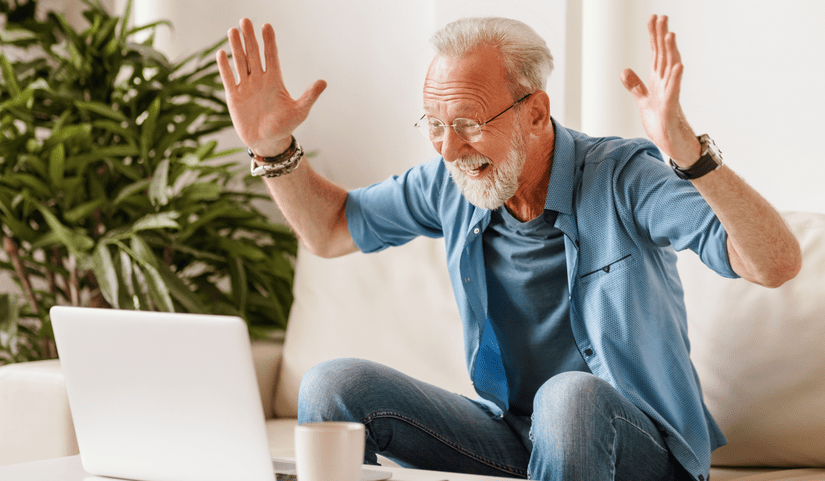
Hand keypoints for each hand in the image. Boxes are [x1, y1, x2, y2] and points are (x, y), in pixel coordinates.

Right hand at [217, 19, 326, 155]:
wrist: (267, 142)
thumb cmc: (285, 126)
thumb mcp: (300, 111)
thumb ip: (310, 96)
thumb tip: (323, 82)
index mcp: (275, 80)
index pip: (271, 56)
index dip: (269, 41)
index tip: (267, 26)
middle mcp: (259, 80)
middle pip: (253, 54)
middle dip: (250, 38)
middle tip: (245, 20)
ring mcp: (245, 87)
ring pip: (240, 62)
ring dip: (236, 47)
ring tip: (232, 30)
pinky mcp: (234, 96)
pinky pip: (228, 78)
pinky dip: (224, 66)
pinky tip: (222, 53)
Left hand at [621, 15, 700, 165]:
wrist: (675, 146)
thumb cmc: (663, 124)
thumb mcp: (644, 102)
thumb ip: (636, 86)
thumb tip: (624, 70)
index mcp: (658, 82)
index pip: (656, 55)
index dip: (654, 37)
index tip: (653, 18)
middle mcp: (666, 85)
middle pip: (664, 57)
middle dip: (662, 37)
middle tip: (662, 17)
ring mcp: (670, 97)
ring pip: (671, 71)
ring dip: (671, 52)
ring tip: (670, 34)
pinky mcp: (671, 111)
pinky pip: (674, 93)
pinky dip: (676, 79)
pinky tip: (678, 66)